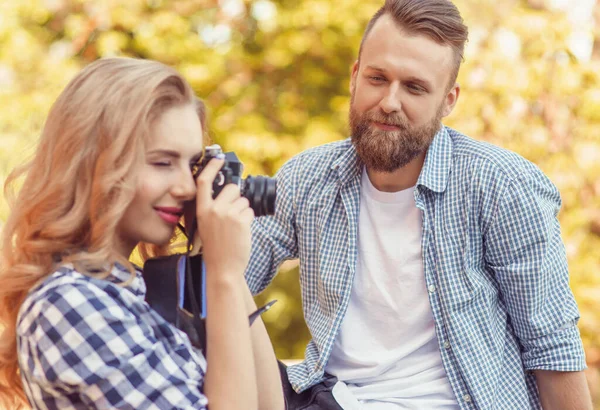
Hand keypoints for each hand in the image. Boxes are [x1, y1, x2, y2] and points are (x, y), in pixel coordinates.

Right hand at [194, 158, 254, 279]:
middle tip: (234, 214)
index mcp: (201, 210)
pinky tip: (241, 231)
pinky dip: (249, 220)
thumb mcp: (206, 225)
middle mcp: (213, 209)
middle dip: (237, 197)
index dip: (212, 167)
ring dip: (244, 211)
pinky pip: (250, 211)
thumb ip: (213, 208)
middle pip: (232, 188)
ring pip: (244, 201)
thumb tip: (230, 192)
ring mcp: (227, 214)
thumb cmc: (216, 248)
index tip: (219, 159)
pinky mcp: (241, 220)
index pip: (204, 182)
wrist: (223, 268)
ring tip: (235, 227)